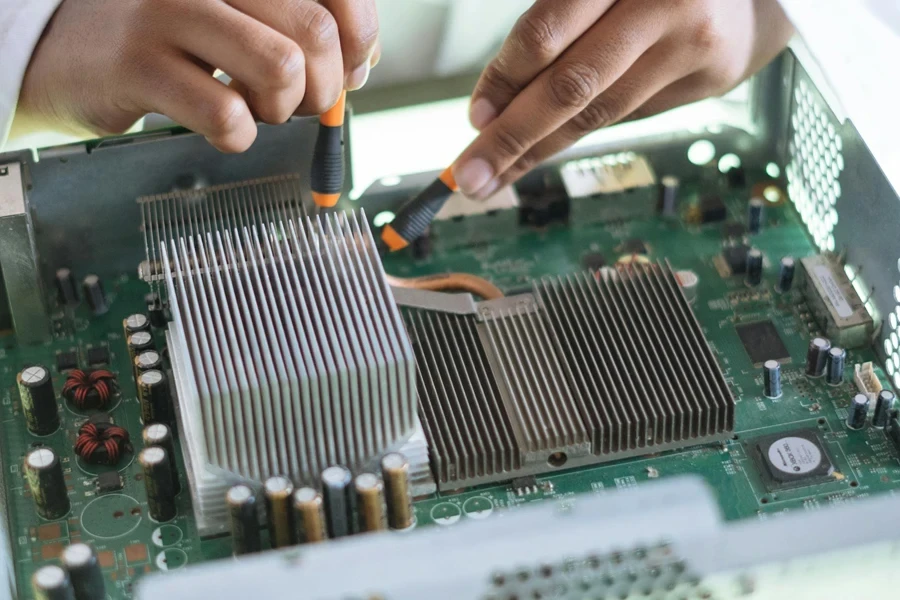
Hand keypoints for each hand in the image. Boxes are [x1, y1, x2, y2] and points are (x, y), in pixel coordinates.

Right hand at [16, 0, 379, 152]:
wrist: (70, 50)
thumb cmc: (170, 37)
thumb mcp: (241, 17)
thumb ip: (302, 30)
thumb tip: (362, 62)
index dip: (359, 37)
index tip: (350, 66)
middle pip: (315, 32)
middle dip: (324, 85)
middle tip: (299, 100)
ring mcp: (170, 12)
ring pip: (280, 67)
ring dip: (283, 108)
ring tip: (256, 108)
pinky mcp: (140, 64)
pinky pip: (226, 115)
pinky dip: (238, 136)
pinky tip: (222, 127)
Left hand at [452, 0, 793, 198]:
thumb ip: (555, 32)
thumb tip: (494, 106)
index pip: (547, 32)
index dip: (505, 79)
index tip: (474, 117)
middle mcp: (658, 1)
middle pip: (571, 84)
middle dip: (512, 137)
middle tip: (469, 175)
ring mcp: (688, 41)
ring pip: (597, 111)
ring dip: (536, 150)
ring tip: (493, 178)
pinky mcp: (706, 76)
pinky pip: (624, 116)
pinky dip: (574, 137)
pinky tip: (539, 153)